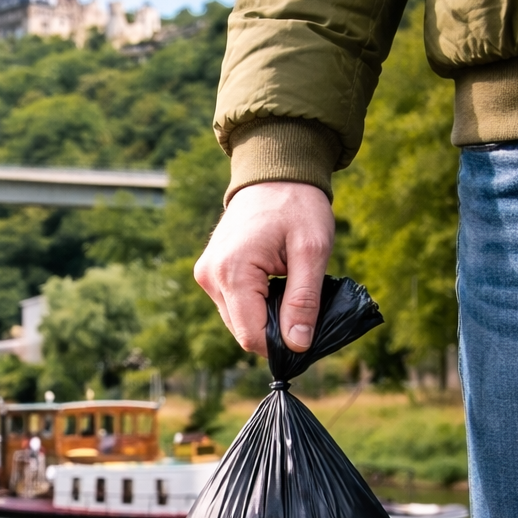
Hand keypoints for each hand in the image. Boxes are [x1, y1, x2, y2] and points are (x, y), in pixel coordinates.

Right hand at [194, 181, 334, 357]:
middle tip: (304, 308)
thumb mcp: (312, 251)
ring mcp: (205, 275)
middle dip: (275, 331)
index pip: (251, 335)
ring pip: (238, 321)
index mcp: (232, 271)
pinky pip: (233, 306)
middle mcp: (209, 276)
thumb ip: (304, 301)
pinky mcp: (208, 273)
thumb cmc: (298, 205)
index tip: (308, 335)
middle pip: (243, 332)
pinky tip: (274, 285)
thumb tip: (298, 345)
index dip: (282, 345)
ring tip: (289, 288)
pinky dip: (256, 305)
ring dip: (265, 317)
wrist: (274, 171)